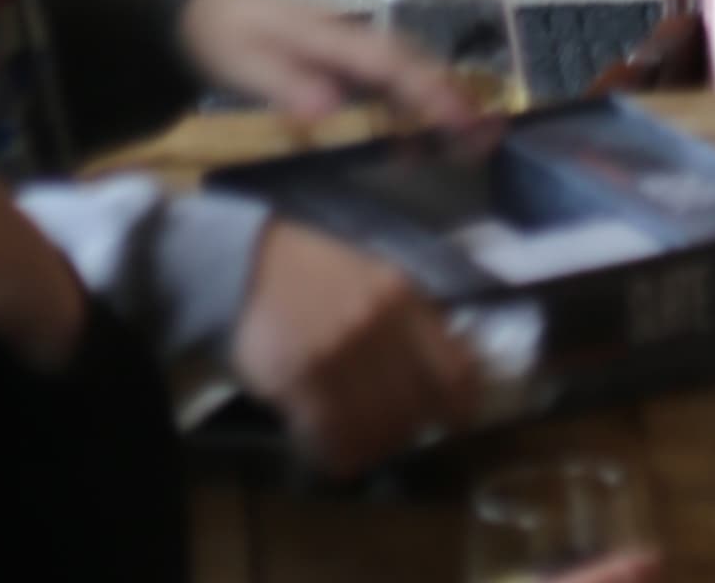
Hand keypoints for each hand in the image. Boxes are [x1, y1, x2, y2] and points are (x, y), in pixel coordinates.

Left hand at [178, 0, 500, 135]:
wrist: (207, 6)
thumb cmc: (227, 34)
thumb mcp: (244, 62)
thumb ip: (286, 84)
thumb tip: (330, 110)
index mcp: (330, 34)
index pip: (388, 62)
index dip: (424, 89)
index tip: (457, 116)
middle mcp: (349, 36)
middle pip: (410, 65)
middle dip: (450, 97)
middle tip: (488, 134)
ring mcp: (348, 48)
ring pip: (404, 74)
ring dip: (438, 103)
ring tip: (475, 139)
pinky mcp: (341, 62)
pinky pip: (385, 84)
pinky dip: (409, 109)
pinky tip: (419, 142)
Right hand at [227, 215, 512, 471]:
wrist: (254, 262)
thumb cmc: (323, 269)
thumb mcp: (381, 274)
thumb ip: (416, 318)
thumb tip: (456, 368)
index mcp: (403, 296)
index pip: (455, 372)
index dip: (460, 406)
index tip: (455, 418)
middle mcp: (375, 326)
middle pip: (415, 412)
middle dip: (410, 428)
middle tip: (398, 427)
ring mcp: (336, 356)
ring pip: (376, 434)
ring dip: (374, 445)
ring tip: (363, 435)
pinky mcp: (298, 383)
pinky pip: (333, 442)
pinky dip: (338, 452)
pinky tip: (332, 439)